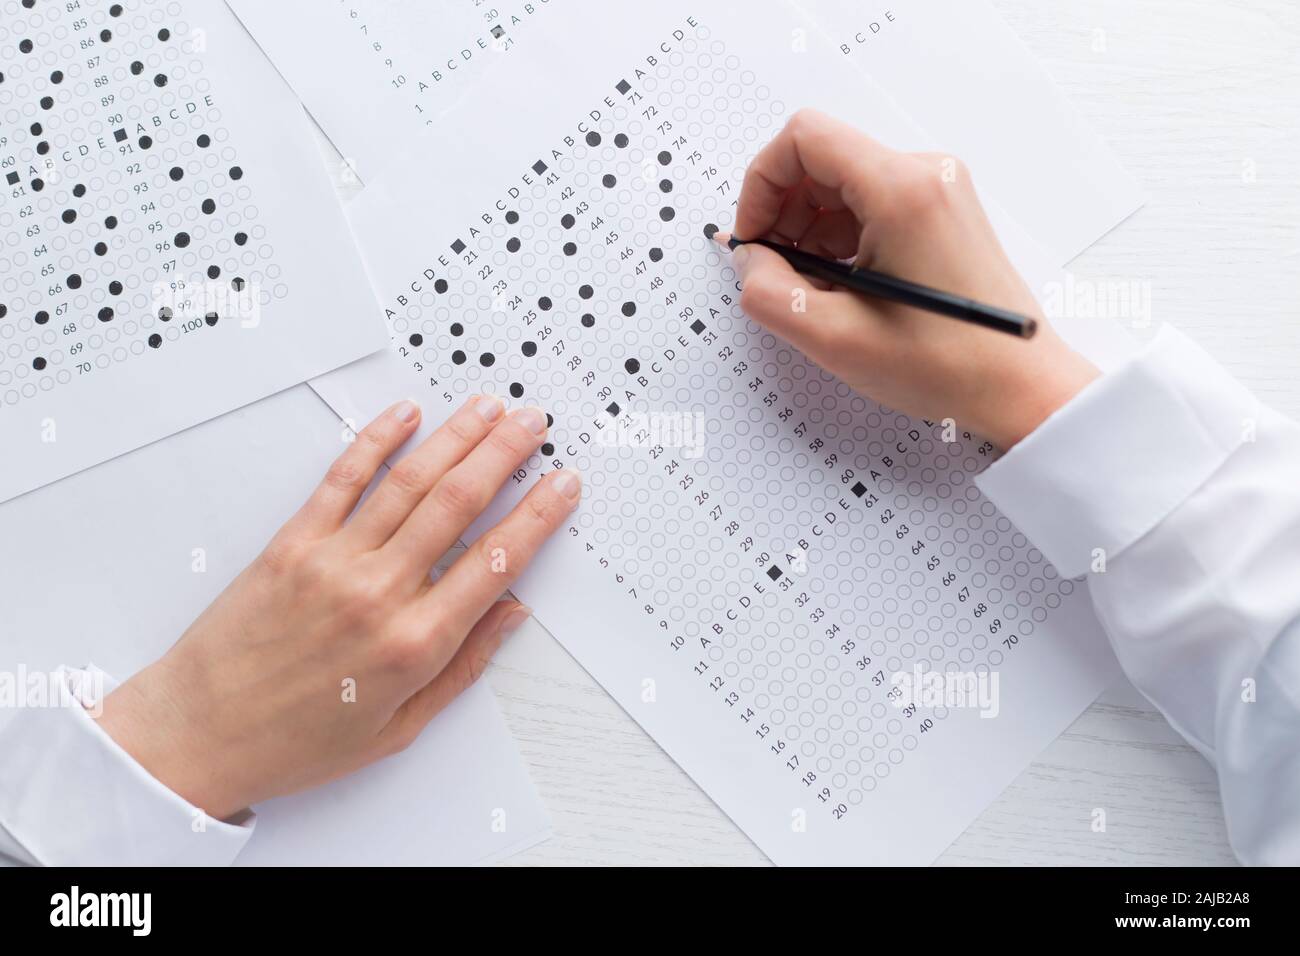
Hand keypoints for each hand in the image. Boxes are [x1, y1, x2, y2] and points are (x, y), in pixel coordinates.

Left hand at [95, 396, 579, 820]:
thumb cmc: (299, 741)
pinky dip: (377, 440)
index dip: (539, 516)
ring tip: (488, 408)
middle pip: (458, 504)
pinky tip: (407, 416)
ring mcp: (333, 561)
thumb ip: (463, 666)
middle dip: (505, 455)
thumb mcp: (400, 728)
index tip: (563, 483)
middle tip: (533, 424)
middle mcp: (379, 594)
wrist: (199, 735)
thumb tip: (513, 611)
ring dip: (455, 437)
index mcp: (415, 645)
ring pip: (409, 482)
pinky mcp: (291, 543)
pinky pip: (342, 479)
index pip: (497, 561)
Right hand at [722, 109, 1098, 448]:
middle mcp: (925, 175)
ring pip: (843, 184)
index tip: (754, 236)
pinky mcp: (942, 212)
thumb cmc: (947, 364)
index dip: (762, 183)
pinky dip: (841, 238)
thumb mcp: (834, 337)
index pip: (804, 138)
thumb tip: (749, 259)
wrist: (1020, 386)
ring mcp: (938, 190)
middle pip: (822, 159)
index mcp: (901, 190)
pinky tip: (842, 288)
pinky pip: (870, 204)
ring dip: (811, 230)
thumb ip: (769, 292)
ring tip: (813, 290)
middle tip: (775, 270)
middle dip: (784, 212)